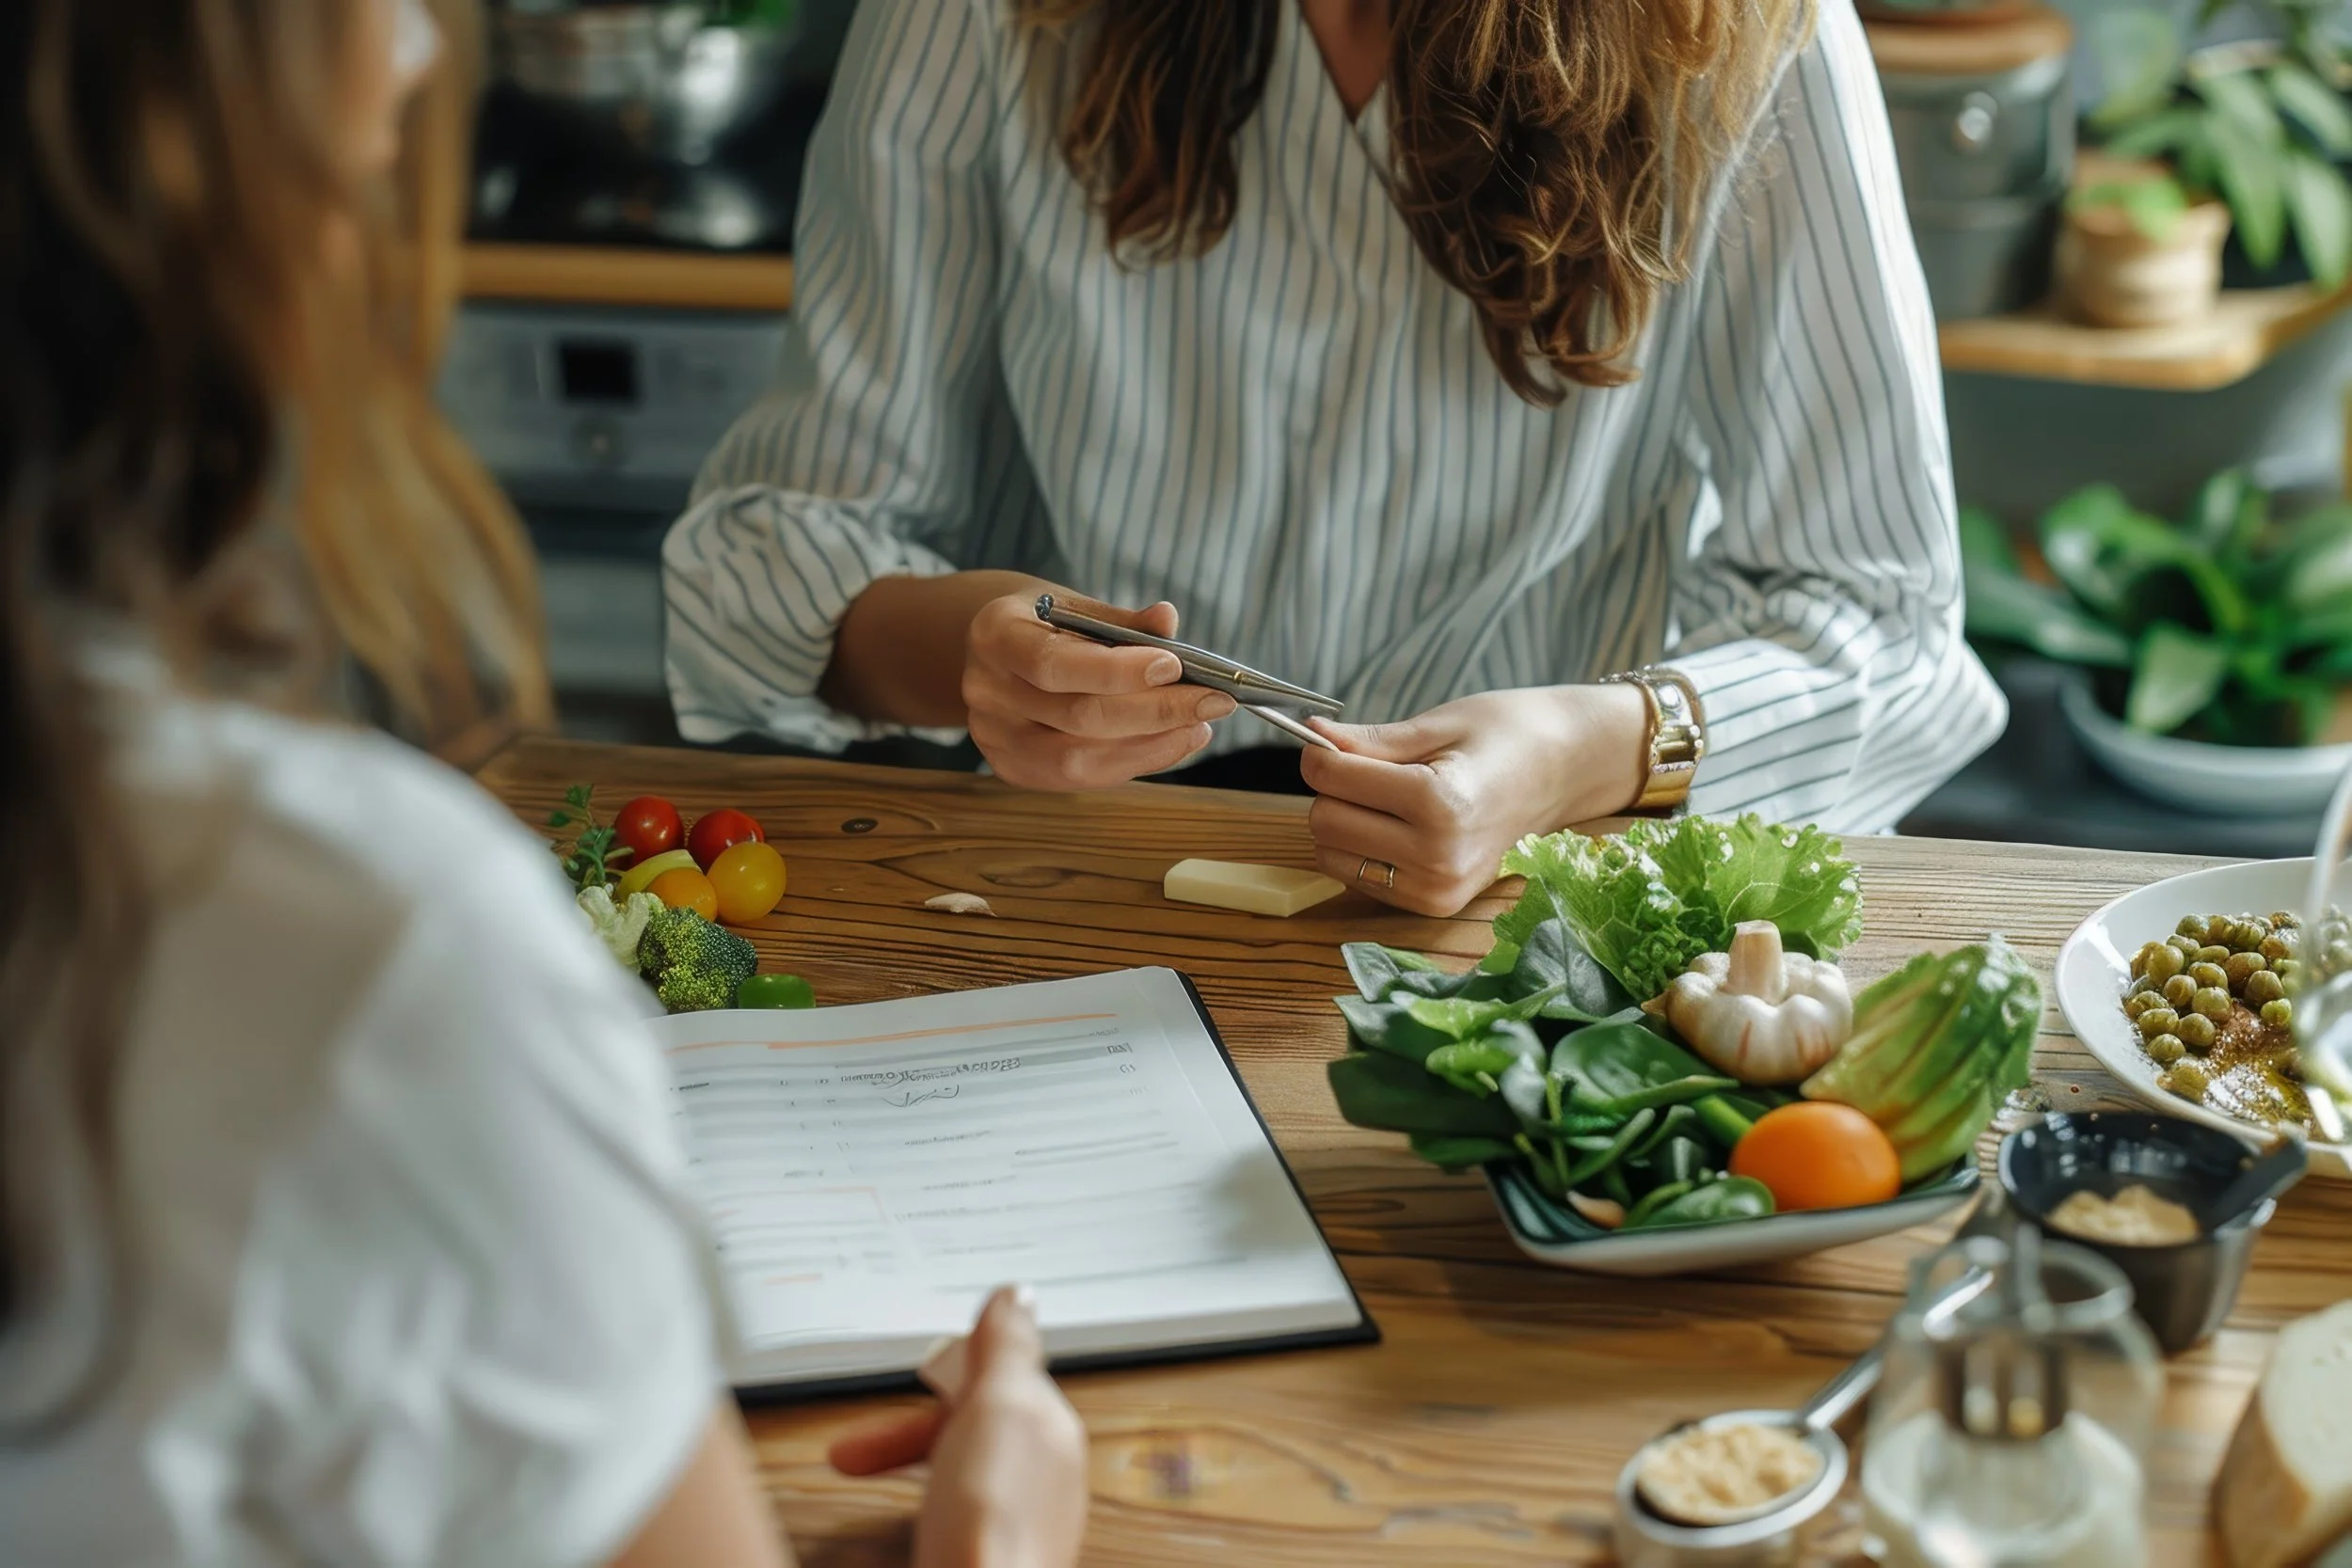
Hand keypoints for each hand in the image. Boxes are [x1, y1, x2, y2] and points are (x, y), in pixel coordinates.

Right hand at [827, 1288, 1088, 1567]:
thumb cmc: (990, 1522)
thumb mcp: (1001, 1405)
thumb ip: (1008, 1348)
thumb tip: (1018, 1294)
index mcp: (1052, 1437)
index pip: (1002, 1385)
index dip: (949, 1379)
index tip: (913, 1376)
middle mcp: (1040, 1487)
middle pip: (967, 1437)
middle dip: (904, 1435)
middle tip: (849, 1450)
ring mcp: (1010, 1534)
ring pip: (949, 1485)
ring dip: (898, 1477)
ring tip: (853, 1486)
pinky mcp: (978, 1561)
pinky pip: (940, 1531)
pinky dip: (904, 1527)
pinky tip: (884, 1541)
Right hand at [963, 592, 1232, 789]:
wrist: (998, 654)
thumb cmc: (1046, 625)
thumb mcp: (1077, 606)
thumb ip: (1122, 620)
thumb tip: (1167, 619)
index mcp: (996, 636)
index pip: (1055, 664)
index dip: (1118, 672)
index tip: (1174, 666)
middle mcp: (986, 691)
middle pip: (1078, 717)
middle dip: (1155, 712)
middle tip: (1213, 701)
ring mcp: (994, 738)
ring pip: (1081, 759)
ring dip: (1151, 744)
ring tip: (1198, 726)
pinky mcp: (1012, 768)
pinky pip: (1081, 778)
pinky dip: (1133, 761)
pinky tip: (1169, 742)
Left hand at [1300, 685, 1650, 916]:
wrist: (1567, 772)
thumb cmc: (1508, 735)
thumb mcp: (1438, 726)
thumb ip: (1370, 741)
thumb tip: (1311, 736)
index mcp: (1440, 804)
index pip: (1334, 779)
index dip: (1321, 751)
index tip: (1330, 737)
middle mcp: (1437, 857)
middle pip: (1324, 821)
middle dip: (1335, 789)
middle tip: (1374, 767)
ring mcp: (1437, 889)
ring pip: (1332, 855)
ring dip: (1346, 822)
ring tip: (1393, 799)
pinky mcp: (1434, 905)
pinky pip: (1357, 877)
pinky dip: (1363, 849)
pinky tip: (1403, 826)